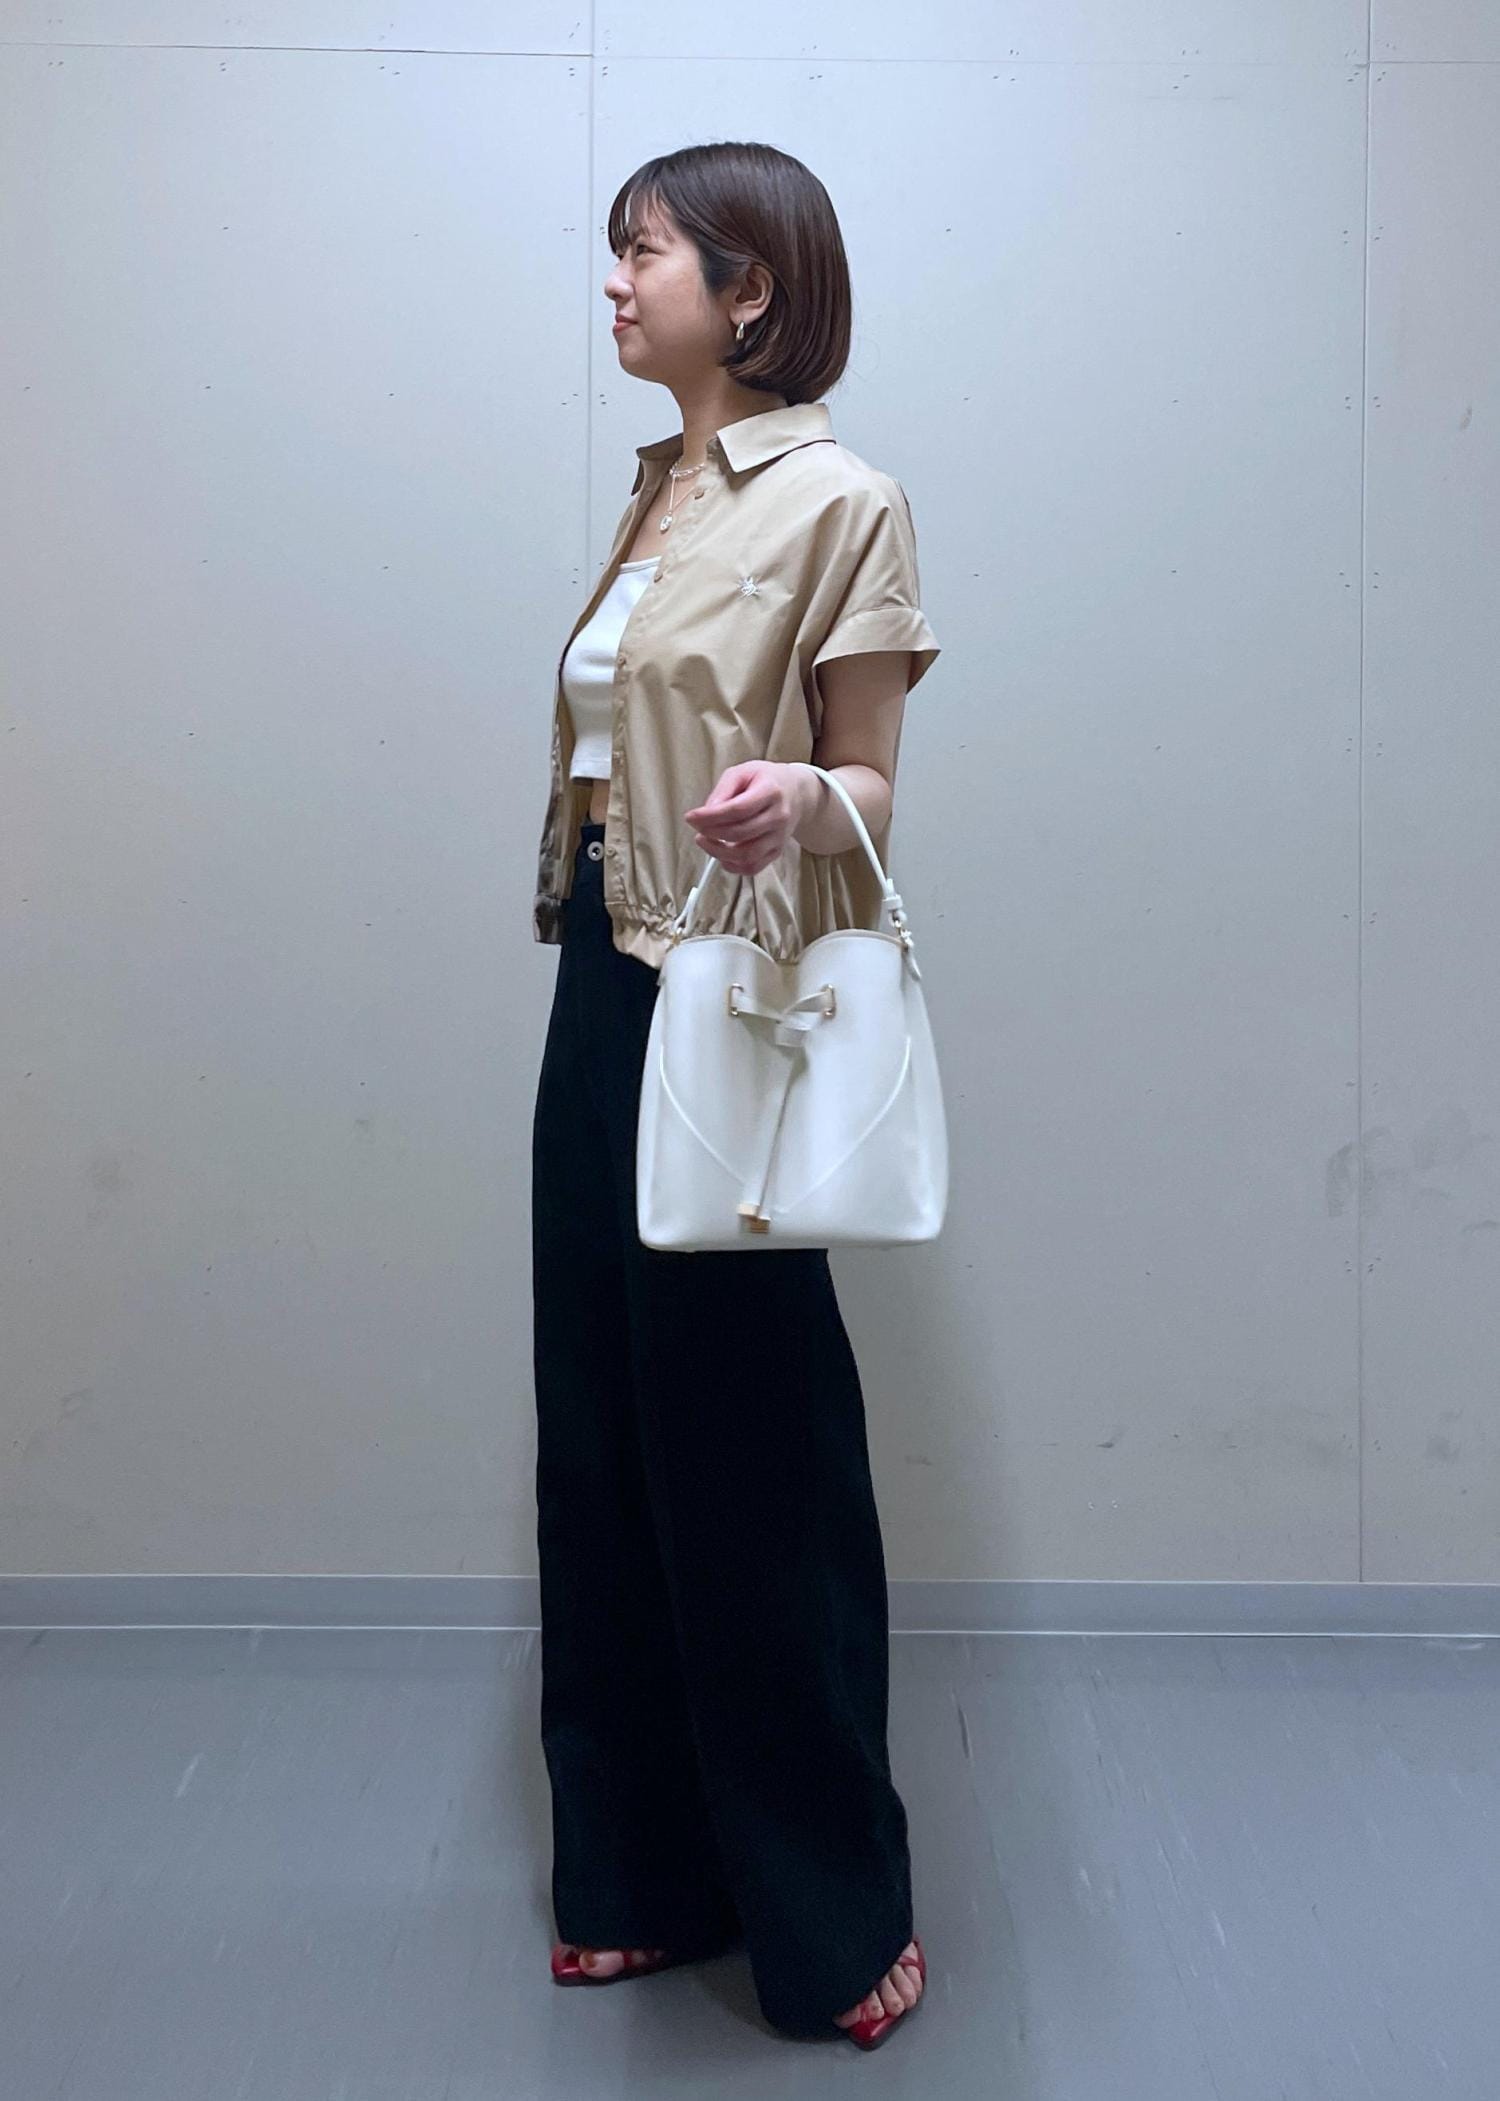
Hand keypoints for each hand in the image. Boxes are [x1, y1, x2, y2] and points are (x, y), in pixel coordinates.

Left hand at [683, 762, 812, 876]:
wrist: (795, 793)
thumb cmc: (766, 780)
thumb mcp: (742, 772)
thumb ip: (723, 790)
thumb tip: (706, 812)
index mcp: (770, 791)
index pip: (737, 809)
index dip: (710, 816)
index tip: (691, 817)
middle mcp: (778, 816)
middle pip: (740, 833)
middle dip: (711, 833)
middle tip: (697, 828)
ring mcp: (779, 837)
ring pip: (746, 855)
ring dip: (719, 852)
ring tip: (705, 842)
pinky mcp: (776, 851)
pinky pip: (753, 867)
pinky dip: (733, 866)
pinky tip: (721, 856)